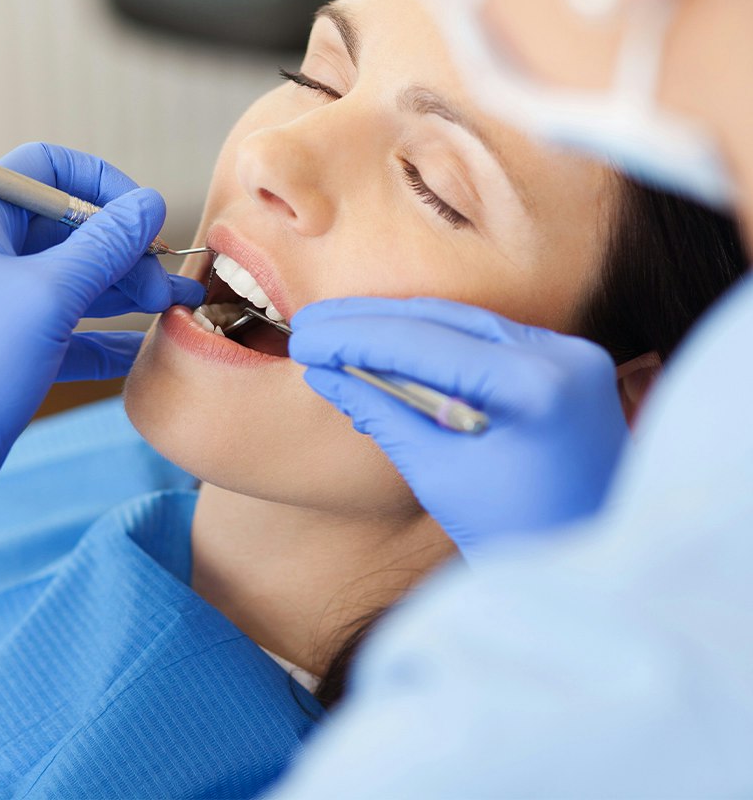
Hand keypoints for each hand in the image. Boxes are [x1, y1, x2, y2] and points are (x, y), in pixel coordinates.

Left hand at [0, 143, 202, 595]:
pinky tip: (138, 350)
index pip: (42, 168)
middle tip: (166, 279)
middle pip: (63, 228)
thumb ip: (106, 245)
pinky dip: (99, 334)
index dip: (100, 183)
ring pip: (67, 279)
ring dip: (121, 290)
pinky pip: (59, 327)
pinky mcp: (0, 349)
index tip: (144, 215)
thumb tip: (151, 203)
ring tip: (173, 306)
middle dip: (122, 250)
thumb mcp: (50, 296)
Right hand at [289, 297, 628, 558]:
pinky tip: (387, 351)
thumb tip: (325, 372)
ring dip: (397, 329)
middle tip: (309, 325)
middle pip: (444, 319)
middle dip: (369, 322)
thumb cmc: (516, 540)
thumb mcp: (437, 475)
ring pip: (464, 323)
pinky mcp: (566, 365)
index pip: (424, 342)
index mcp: (536, 385)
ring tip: (336, 333)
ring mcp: (570, 356)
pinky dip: (433, 345)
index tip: (303, 339)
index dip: (353, 336)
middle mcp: (562, 355)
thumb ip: (381, 412)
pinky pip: (486, 340)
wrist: (593, 577)